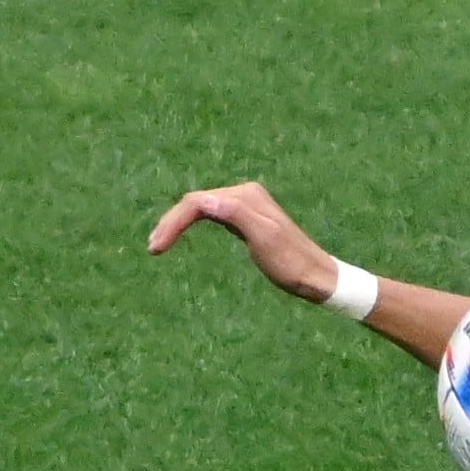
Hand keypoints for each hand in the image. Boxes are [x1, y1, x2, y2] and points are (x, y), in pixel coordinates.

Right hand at [148, 179, 343, 303]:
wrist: (317, 276)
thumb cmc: (291, 264)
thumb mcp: (264, 239)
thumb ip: (237, 215)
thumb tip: (204, 201)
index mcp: (245, 196)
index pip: (197, 202)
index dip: (174, 222)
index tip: (156, 247)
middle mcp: (244, 194)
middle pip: (196, 202)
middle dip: (172, 222)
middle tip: (152, 247)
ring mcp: (245, 205)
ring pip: (201, 208)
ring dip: (178, 223)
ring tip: (158, 243)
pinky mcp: (246, 218)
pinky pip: (212, 215)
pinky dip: (193, 223)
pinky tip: (182, 232)